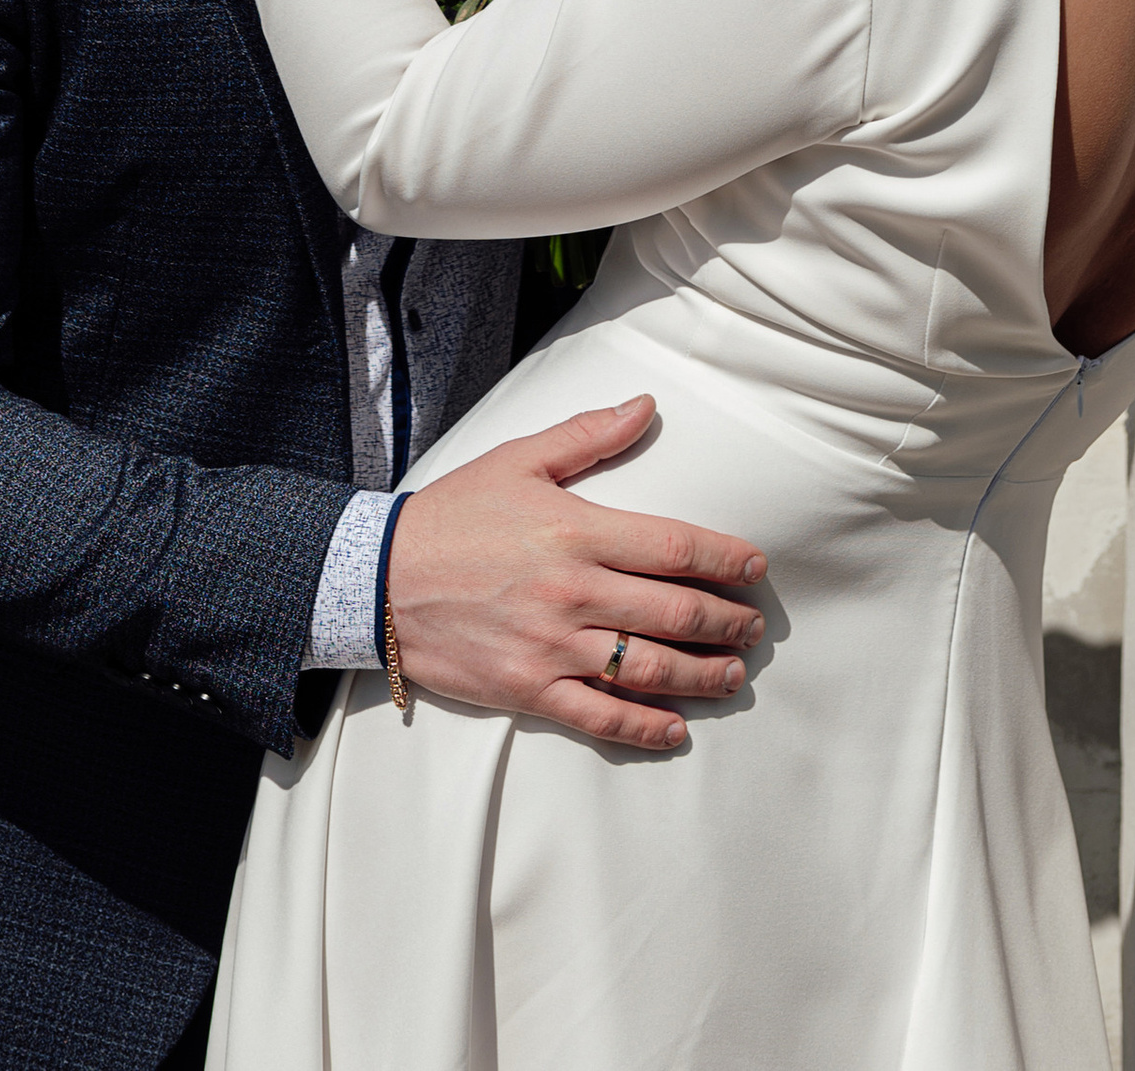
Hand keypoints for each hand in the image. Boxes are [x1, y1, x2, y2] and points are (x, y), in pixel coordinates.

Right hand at [385, 398, 768, 752]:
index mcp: (576, 531)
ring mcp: (552, 648)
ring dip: (702, 675)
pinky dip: (644, 727)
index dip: (725, 559)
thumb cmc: (454, 514)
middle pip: (674, 613)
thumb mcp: (518, 459)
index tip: (755, 567)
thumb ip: (587, 436)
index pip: (674, 547)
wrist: (379, 577)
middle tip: (753, 626)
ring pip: (648, 669)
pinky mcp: (529, 690)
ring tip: (731, 673)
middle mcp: (572, 593)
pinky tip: (675, 728)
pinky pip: (600, 717)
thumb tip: (646, 406)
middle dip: (726, 621)